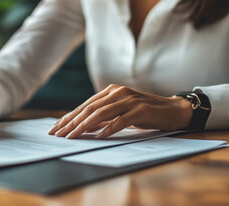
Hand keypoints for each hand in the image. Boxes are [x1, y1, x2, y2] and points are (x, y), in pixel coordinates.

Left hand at [48, 85, 192, 138]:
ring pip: (101, 113)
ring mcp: (129, 100)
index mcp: (110, 91)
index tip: (55, 129)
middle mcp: (117, 92)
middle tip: (58, 135)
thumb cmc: (143, 113)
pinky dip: (109, 129)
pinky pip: (121, 120)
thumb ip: (103, 116)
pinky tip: (98, 137)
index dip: (68, 117)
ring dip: (84, 126)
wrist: (173, 110)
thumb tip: (80, 128)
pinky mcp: (140, 109)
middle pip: (89, 109)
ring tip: (72, 137)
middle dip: (71, 123)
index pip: (84, 106)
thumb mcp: (120, 112)